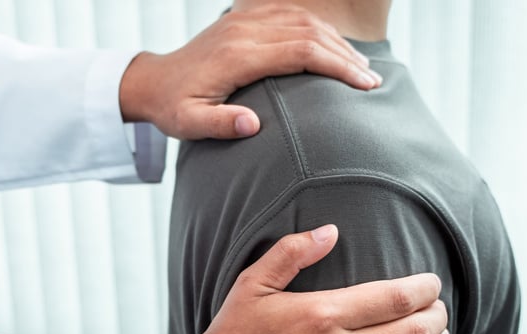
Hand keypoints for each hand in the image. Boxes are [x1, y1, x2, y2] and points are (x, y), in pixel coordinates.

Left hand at [119, 4, 381, 139]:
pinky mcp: (244, 19)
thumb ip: (219, 125)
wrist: (153, 81)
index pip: (300, 51)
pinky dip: (317, 29)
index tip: (363, 85)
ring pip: (303, 20)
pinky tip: (333, 46)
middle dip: (346, 55)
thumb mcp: (188, 124)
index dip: (336, 66)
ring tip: (361, 66)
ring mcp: (244, 20)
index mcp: (237, 56)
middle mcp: (244, 31)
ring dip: (336, 41)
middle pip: (309, 32)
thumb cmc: (173, 107)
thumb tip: (253, 125)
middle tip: (372, 81)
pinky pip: (289, 14)